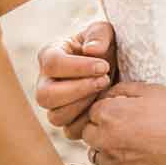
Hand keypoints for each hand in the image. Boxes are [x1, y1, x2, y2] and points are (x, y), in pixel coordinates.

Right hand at [36, 21, 117, 138]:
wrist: (120, 67)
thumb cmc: (107, 46)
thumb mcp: (106, 32)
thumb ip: (99, 34)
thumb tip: (92, 50)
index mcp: (50, 56)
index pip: (52, 64)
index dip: (78, 67)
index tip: (104, 66)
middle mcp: (46, 83)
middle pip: (45, 96)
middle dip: (78, 90)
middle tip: (105, 80)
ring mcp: (55, 105)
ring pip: (56, 116)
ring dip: (84, 105)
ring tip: (106, 92)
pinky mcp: (69, 122)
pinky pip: (71, 131)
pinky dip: (89, 122)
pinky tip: (104, 106)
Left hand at [82, 83, 165, 164]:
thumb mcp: (154, 91)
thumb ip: (122, 89)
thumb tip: (105, 95)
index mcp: (111, 114)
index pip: (93, 109)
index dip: (111, 108)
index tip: (128, 111)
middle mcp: (106, 140)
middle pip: (89, 132)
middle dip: (104, 128)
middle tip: (130, 127)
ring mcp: (113, 164)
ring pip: (96, 153)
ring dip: (107, 148)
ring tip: (135, 144)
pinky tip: (135, 159)